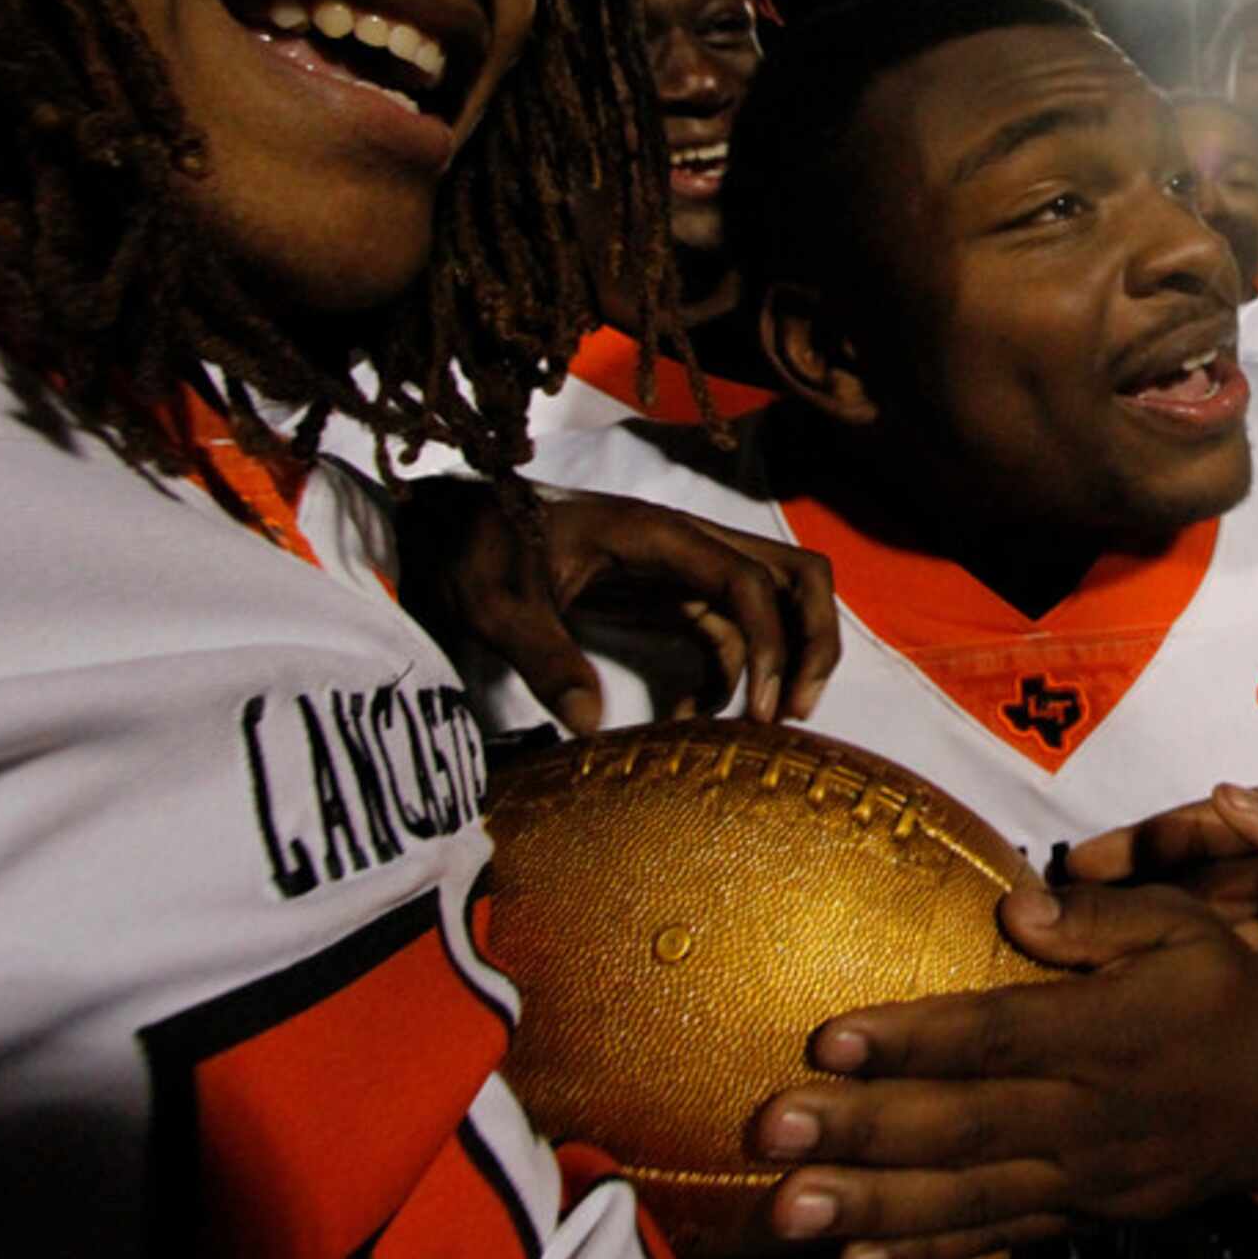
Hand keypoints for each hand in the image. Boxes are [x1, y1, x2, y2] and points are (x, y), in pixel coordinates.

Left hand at [399, 479, 837, 732]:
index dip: (771, 642)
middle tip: (793, 711)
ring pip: (771, 605)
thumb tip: (593, 725)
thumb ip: (544, 657)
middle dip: (812, 641)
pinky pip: (724, 637)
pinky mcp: (666, 599)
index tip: (760, 710)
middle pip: (793, 576)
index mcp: (656, 535)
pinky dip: (726, 681)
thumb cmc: (474, 552)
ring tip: (762, 726)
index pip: (748, 579)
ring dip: (781, 662)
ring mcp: (681, 572)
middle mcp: (685, 547)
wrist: (445, 532)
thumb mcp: (497, 605)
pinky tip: (688, 726)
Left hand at [753, 885, 1257, 1258]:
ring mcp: (1082, 1179)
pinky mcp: (1081, 1217)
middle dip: (862, 1133)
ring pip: (966, 1199)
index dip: (913, 1041)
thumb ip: (1101, 918)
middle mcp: (1089, 1114)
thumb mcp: (1190, 927)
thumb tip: (1015, 906)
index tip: (830, 1039)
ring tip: (789, 1214)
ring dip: (872, 1209)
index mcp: (1112, 1032)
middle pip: (963, 1127)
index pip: (998, 1035)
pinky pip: (995, 1242)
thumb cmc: (1229, 997)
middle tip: (771, 1132)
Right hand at [1066, 767, 1257, 1014]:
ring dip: (1166, 966)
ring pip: (1220, 948)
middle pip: (1196, 895)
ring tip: (1097, 1000)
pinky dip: (1223, 1009)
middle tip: (1058, 948)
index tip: (1071, 870)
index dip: (1141, 847)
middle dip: (1133, 914)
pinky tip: (1179, 1038)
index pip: (1205, 831)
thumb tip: (1222, 798)